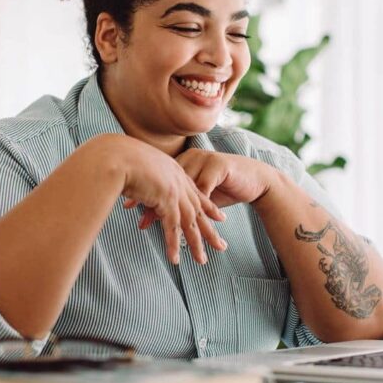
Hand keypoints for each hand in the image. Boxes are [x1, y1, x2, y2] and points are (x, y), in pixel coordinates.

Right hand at [110, 136, 226, 264]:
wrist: (116, 155)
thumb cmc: (118, 158)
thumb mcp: (137, 167)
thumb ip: (143, 177)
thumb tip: (137, 185)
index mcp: (174, 171)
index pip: (195, 192)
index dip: (208, 206)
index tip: (219, 217)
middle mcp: (178, 181)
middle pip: (198, 210)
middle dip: (210, 230)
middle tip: (221, 246)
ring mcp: (174, 191)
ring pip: (190, 222)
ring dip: (196, 243)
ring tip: (201, 261)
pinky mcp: (166, 200)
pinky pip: (172, 227)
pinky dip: (173, 244)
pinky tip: (175, 259)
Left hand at [134, 149, 276, 228]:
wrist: (254, 178)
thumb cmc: (224, 186)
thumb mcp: (198, 194)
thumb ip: (177, 200)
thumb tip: (151, 214)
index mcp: (183, 161)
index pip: (159, 177)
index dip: (144, 193)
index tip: (128, 206)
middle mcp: (192, 158)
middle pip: (168, 182)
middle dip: (154, 203)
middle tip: (139, 219)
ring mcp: (205, 160)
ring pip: (184, 187)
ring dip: (174, 208)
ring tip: (162, 225)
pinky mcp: (219, 167)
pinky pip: (204, 189)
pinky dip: (196, 206)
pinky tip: (188, 218)